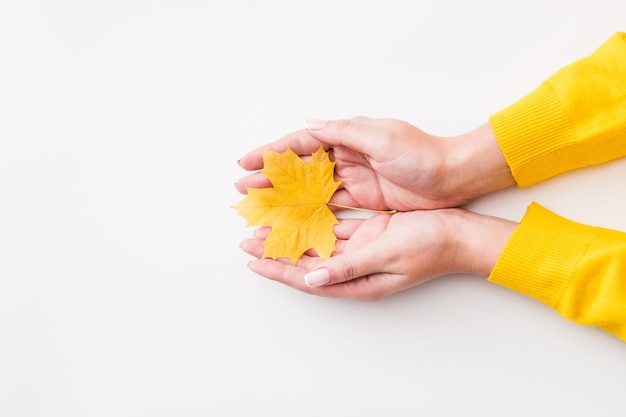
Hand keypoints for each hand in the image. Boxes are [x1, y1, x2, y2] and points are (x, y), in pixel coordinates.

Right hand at [236, 117, 514, 210]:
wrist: (453, 177)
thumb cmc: (421, 155)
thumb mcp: (383, 137)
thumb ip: (346, 132)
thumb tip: (310, 126)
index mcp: (349, 135)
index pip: (302, 143)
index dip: (273, 151)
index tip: (247, 161)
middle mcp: (347, 154)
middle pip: (300, 165)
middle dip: (271, 174)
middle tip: (244, 185)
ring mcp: (354, 177)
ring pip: (310, 186)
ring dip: (285, 194)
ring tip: (260, 202)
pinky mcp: (363, 197)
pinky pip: (329, 203)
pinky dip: (310, 209)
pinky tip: (292, 216)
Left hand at [240, 209, 516, 300]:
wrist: (459, 234)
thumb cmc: (430, 247)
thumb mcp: (387, 255)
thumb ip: (349, 267)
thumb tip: (311, 278)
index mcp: (358, 280)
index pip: (307, 277)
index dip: (277, 269)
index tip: (251, 261)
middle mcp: (355, 267)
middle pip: (307, 261)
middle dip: (277, 252)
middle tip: (248, 240)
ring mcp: (361, 250)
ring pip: (317, 243)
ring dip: (293, 235)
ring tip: (267, 227)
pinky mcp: (369, 234)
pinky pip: (335, 228)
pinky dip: (316, 222)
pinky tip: (300, 214)